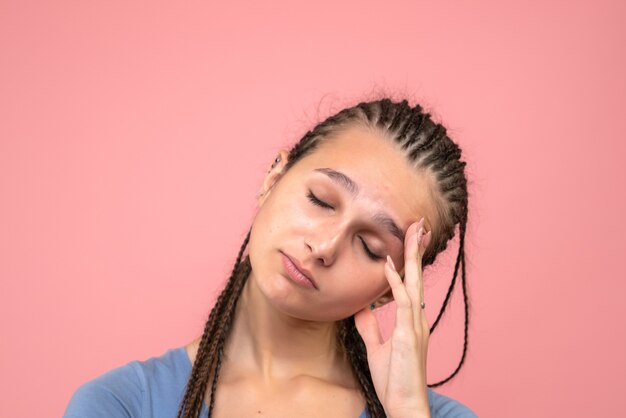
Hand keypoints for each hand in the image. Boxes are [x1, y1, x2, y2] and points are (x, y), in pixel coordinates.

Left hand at [354, 217, 431, 417]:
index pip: (411, 282)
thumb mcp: (377, 348)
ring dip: (412, 256)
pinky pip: (402, 303)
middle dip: (417, 249)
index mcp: (412, 320)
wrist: (404, 404)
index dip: (411, 260)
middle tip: (420, 224)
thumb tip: (360, 308)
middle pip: (418, 276)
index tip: (411, 238)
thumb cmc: (394, 380)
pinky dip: (396, 282)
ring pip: (414, 283)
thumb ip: (370, 327)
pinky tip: (388, 265)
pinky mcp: (408, 335)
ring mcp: (415, 325)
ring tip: (413, 232)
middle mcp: (417, 319)